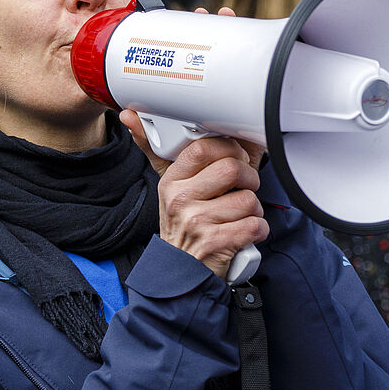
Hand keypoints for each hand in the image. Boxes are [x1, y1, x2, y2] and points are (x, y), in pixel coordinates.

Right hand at [139, 135, 269, 278]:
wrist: (180, 273)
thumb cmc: (184, 224)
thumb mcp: (170, 188)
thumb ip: (156, 150)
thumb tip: (130, 116)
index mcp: (172, 181)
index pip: (204, 148)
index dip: (229, 149)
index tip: (234, 159)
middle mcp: (180, 200)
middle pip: (233, 169)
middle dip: (249, 180)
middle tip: (244, 188)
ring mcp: (197, 223)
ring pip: (249, 200)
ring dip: (254, 209)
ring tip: (240, 215)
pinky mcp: (216, 243)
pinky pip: (255, 225)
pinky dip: (258, 230)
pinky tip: (244, 233)